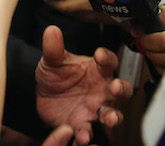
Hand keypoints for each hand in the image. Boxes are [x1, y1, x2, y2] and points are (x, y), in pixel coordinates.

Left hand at [36, 25, 132, 145]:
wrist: (42, 97)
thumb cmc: (56, 75)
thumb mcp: (52, 61)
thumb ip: (53, 48)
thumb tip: (51, 30)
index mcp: (97, 70)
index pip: (109, 61)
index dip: (107, 58)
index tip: (99, 54)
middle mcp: (102, 90)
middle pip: (122, 89)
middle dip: (122, 89)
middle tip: (115, 88)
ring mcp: (96, 108)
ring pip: (113, 114)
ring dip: (113, 117)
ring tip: (109, 118)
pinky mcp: (85, 125)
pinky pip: (91, 131)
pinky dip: (88, 135)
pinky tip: (83, 136)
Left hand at [134, 6, 164, 75]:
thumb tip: (149, 15)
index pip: (161, 20)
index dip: (147, 24)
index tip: (141, 27)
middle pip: (160, 41)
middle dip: (146, 41)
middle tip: (143, 39)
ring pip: (160, 57)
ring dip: (150, 54)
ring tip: (151, 49)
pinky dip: (158, 65)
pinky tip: (160, 59)